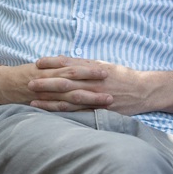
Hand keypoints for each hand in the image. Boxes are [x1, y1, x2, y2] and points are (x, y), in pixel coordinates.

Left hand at [26, 56, 147, 113]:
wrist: (142, 91)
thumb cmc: (122, 76)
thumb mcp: (104, 64)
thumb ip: (84, 63)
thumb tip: (65, 60)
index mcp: (93, 69)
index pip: (69, 65)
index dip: (52, 64)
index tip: (38, 62)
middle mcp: (92, 83)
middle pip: (65, 82)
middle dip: (46, 82)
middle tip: (29, 82)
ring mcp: (94, 98)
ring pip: (68, 99)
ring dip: (49, 100)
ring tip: (32, 100)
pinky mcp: (97, 110)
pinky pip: (76, 113)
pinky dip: (62, 112)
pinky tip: (50, 113)